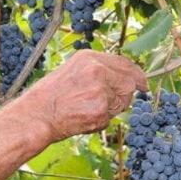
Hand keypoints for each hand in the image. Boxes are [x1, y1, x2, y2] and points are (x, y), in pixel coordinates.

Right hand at [19, 50, 146, 141]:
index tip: (143, 84)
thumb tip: (122, 79)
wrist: (37, 115)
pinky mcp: (101, 111)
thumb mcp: (73, 71)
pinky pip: (110, 118)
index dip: (136, 75)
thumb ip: (98, 71)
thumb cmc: (50, 95)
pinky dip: (100, 121)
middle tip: (107, 103)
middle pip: (129, 83)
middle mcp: (98, 71)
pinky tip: (82, 118)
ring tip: (86, 109)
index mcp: (90, 58)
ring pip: (121, 102)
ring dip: (110, 109)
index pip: (124, 64)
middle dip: (124, 95)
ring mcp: (101, 91)